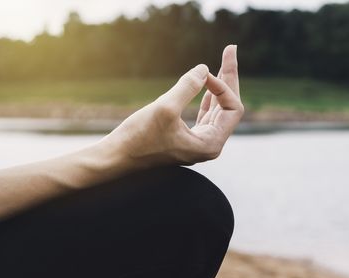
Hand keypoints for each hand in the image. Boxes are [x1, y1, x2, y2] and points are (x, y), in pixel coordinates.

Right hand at [102, 45, 242, 169]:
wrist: (116, 158)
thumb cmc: (138, 138)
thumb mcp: (165, 108)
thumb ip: (187, 87)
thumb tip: (204, 69)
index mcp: (210, 144)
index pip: (232, 108)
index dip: (222, 86)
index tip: (203, 74)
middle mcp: (209, 146)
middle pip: (228, 107)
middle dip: (228, 78)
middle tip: (231, 49)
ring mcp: (198, 143)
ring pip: (217, 110)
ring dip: (219, 86)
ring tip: (224, 62)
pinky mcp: (186, 139)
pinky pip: (205, 116)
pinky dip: (207, 99)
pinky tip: (209, 88)